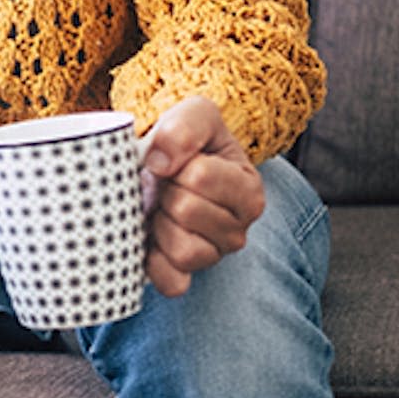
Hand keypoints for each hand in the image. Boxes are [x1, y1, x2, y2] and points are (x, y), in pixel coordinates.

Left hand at [139, 96, 264, 297]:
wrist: (164, 163)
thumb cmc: (185, 141)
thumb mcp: (195, 114)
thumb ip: (185, 126)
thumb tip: (158, 162)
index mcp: (248, 189)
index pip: (201, 176)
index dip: (175, 163)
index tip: (176, 161)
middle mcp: (239, 229)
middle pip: (186, 211)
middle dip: (164, 192)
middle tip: (165, 185)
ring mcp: (214, 256)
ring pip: (184, 250)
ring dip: (160, 224)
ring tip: (160, 208)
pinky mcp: (186, 277)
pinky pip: (172, 283)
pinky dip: (153, 262)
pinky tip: (151, 238)